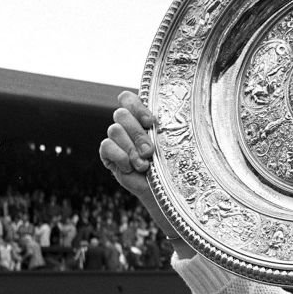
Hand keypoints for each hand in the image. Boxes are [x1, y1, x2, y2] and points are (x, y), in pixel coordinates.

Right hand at [98, 92, 186, 248]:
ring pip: (113, 130)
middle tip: (151, 152)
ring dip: (131, 149)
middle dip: (138, 134)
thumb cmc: (177, 167)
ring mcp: (118, 142)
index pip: (127, 99)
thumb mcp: (175, 145)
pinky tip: (132, 168)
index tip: (152, 123)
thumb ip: (169, 127)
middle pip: (120, 114)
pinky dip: (119, 157)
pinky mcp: (109, 157)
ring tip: (145, 164)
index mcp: (143, 118)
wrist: (167, 194)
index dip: (136, 107)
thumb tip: (186, 109)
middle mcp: (128, 127)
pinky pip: (105, 146)